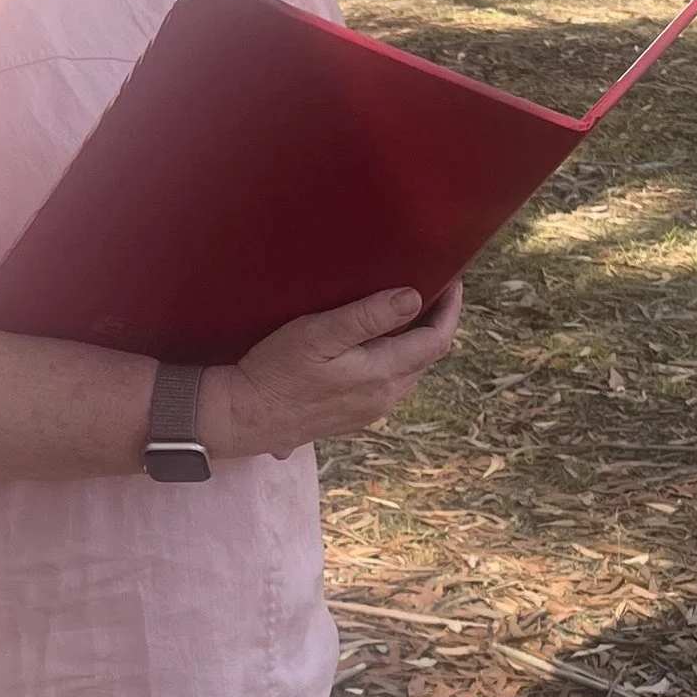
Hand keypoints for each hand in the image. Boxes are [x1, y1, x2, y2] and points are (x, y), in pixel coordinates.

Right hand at [205, 281, 463, 459]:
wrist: (243, 416)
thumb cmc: (276, 370)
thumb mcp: (319, 334)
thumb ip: (367, 317)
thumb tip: (413, 298)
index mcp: (383, 375)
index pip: (436, 340)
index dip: (450, 309)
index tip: (452, 280)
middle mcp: (384, 398)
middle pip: (426, 356)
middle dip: (434, 322)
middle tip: (432, 288)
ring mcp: (369, 411)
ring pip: (408, 372)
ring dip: (413, 342)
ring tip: (404, 311)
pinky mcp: (352, 416)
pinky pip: (388, 384)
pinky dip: (393, 359)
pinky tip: (374, 345)